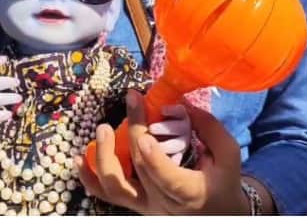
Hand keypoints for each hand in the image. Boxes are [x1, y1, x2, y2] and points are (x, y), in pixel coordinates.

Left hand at [77, 90, 246, 214]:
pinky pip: (107, 195)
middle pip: (141, 169)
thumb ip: (210, 129)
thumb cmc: (222, 181)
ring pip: (116, 189)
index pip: (167, 179)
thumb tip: (181, 104)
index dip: (154, 160)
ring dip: (103, 158)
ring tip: (103, 129)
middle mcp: (164, 203)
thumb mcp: (228, 156)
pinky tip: (79, 159)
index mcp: (190, 192)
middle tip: (132, 100)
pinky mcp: (135, 204)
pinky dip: (89, 179)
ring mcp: (146, 205)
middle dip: (135, 132)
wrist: (218, 213)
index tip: (144, 137)